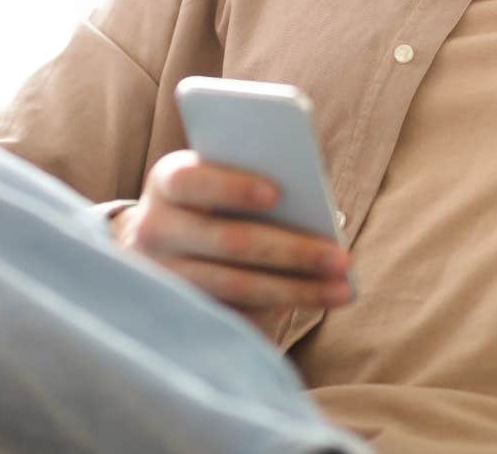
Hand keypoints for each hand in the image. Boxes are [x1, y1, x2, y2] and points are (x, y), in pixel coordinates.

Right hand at [111, 150, 352, 338]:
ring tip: (341, 289)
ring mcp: (162, 277)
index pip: (193, 181)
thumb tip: (318, 209)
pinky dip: (278, 309)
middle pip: (228, 241)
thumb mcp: (218, 182)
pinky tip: (313, 303)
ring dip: (295, 289)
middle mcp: (155, 229)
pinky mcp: (177, 312)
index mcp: (167, 182)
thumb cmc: (210, 203)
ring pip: (236, 285)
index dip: (233, 187)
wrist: (159, 246)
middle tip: (342, 258)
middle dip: (292, 250)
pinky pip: (233, 314)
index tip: (276, 193)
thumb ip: (255, 184)